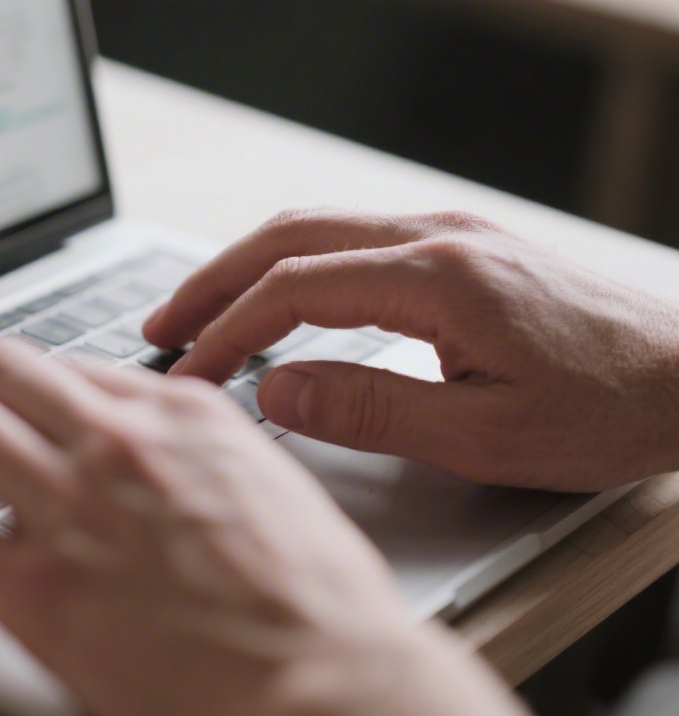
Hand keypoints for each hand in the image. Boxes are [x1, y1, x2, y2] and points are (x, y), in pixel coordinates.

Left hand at [0, 342, 527, 715]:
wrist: (329, 684)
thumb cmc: (315, 604)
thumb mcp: (265, 488)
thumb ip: (192, 458)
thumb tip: (142, 462)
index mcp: (181, 414)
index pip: (64, 367)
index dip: (12, 389)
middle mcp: (119, 441)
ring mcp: (74, 506)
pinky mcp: (39, 586)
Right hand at [146, 209, 678, 491]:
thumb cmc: (607, 410)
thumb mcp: (485, 435)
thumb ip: (370, 408)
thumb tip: (276, 390)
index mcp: (436, 277)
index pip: (292, 291)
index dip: (226, 332)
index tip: (185, 374)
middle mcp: (436, 236)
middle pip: (288, 238)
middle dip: (213, 282)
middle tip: (159, 328)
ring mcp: (449, 232)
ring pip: (316, 228)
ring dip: (247, 267)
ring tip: (199, 312)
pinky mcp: (461, 247)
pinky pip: (351, 238)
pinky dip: (293, 264)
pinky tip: (277, 299)